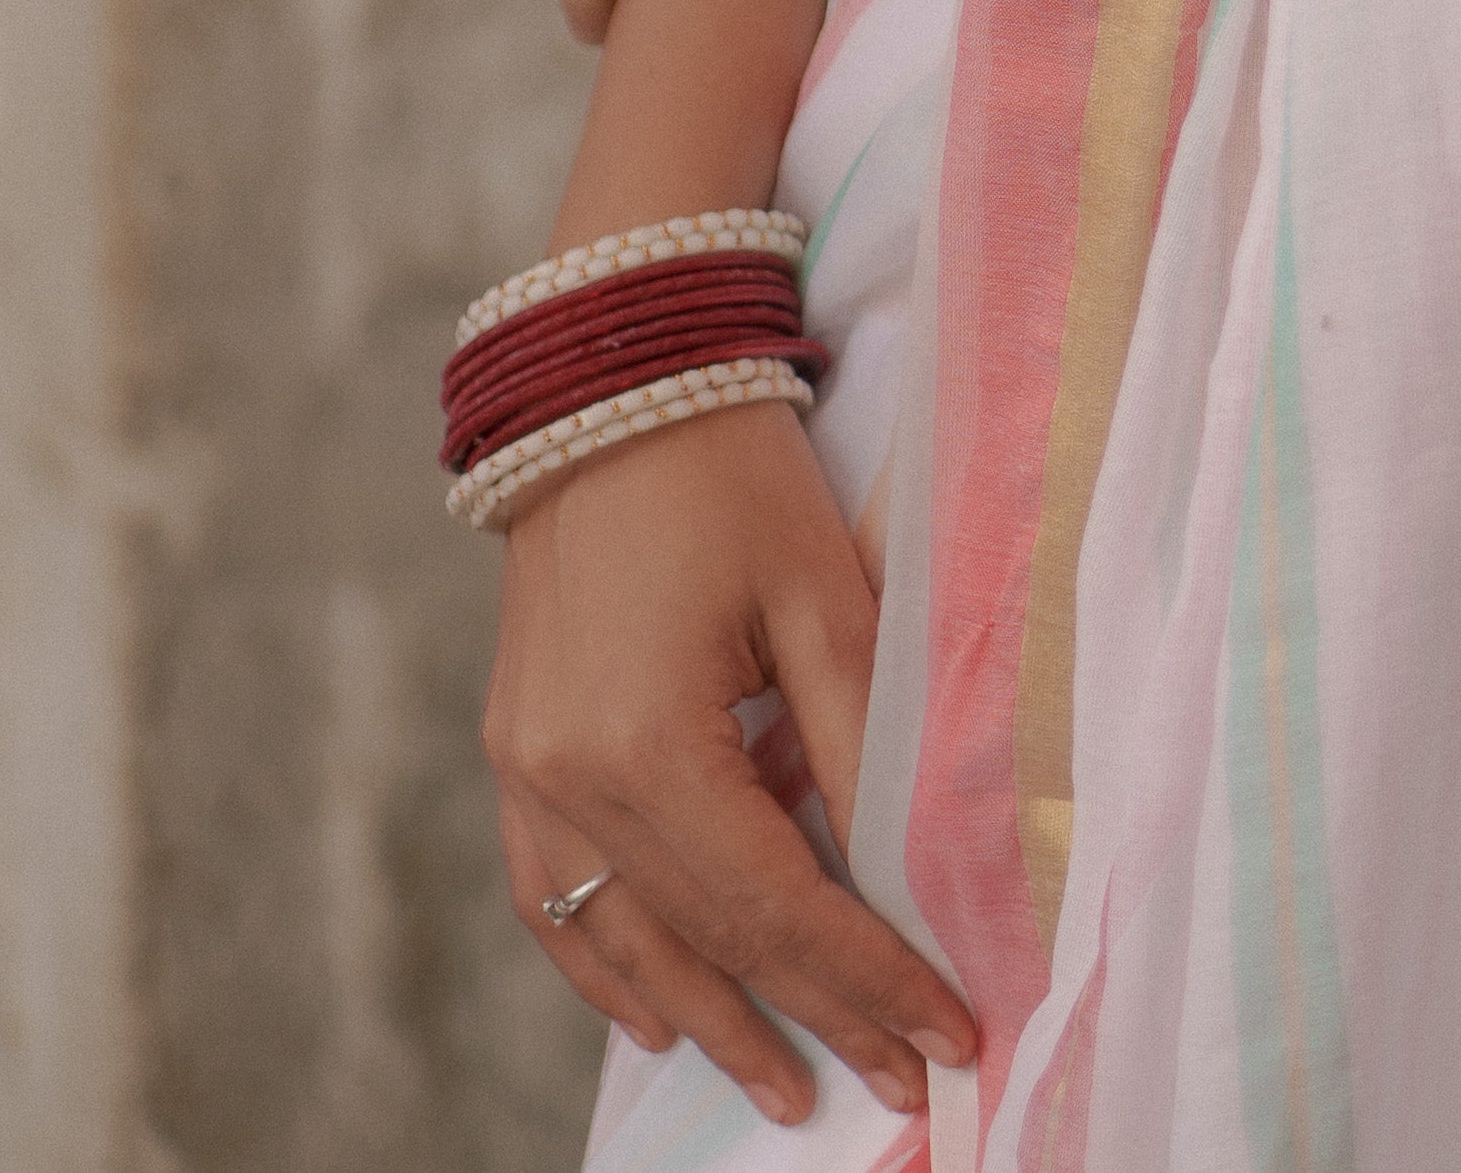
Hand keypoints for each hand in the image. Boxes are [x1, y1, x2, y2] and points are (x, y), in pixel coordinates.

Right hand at [485, 401, 975, 1126]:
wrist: (609, 374)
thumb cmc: (730, 467)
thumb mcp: (821, 595)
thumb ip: (857, 741)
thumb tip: (911, 868)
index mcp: (645, 747)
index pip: (777, 906)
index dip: (867, 978)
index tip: (944, 1038)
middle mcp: (569, 780)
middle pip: (706, 938)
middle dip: (810, 1017)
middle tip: (896, 1082)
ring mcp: (527, 770)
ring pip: (621, 942)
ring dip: (708, 1018)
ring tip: (784, 1085)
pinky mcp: (516, 747)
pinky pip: (553, 896)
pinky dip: (607, 966)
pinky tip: (657, 1013)